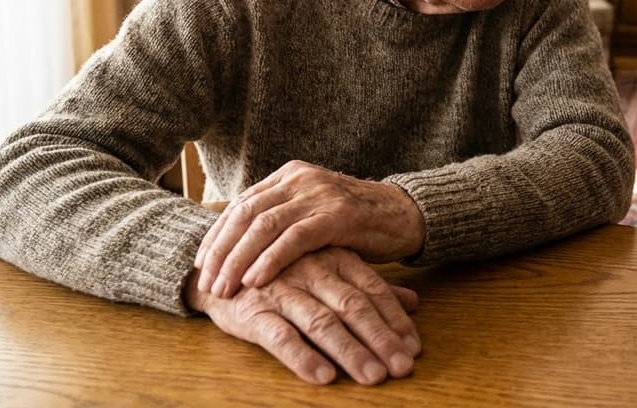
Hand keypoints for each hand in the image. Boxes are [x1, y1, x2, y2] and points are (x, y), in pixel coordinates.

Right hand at [186, 246, 420, 384]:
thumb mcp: (331, 269)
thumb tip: (415, 301)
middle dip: (381, 339)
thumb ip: (369, 286)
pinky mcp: (253, 312)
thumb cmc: (286, 270)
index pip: (374, 291)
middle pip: (353, 307)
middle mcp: (313, 272)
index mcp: (336, 259)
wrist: (221, 264)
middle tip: (402, 368)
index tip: (414, 349)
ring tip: (372, 376)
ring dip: (350, 351)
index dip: (396, 320)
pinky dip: (302, 356)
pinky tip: (323, 376)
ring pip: (322, 322)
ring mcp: (283, 291)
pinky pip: (280, 336)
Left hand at [195, 160, 425, 297]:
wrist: (404, 216)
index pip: (241, 204)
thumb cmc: (356, 223)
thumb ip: (282, 220)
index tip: (199, 264)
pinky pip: (294, 239)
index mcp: (289, 175)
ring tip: (223, 288)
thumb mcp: (313, 214)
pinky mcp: (337, 215)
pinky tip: (255, 281)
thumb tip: (238, 244)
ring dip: (238, 260)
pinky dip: (270, 260)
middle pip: (245, 214)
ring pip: (263, 226)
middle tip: (204, 283)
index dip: (216, 236)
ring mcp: (319, 195)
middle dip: (220, 252)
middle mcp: (300, 179)